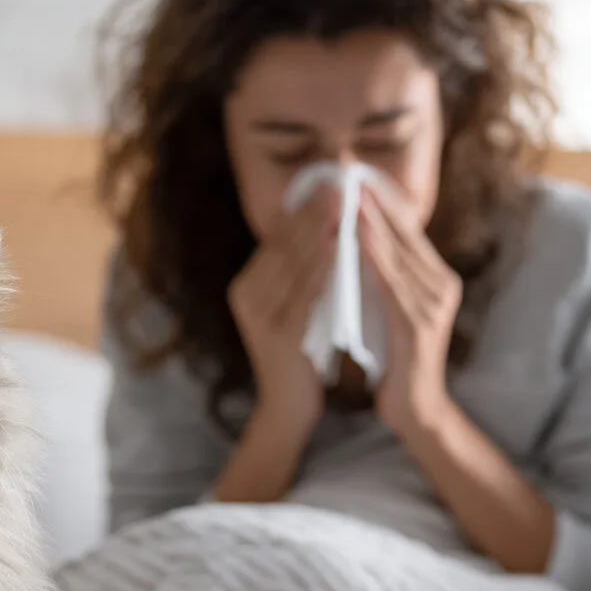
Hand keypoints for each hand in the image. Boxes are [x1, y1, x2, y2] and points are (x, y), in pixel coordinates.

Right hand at [229, 187, 338, 431]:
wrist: (289, 407)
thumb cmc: (301, 354)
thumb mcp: (294, 306)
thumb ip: (299, 272)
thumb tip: (324, 225)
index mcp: (247, 286)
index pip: (277, 239)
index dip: (303, 209)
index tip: (329, 182)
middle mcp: (246, 297)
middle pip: (284, 245)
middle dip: (313, 211)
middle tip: (339, 182)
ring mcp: (260, 316)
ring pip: (294, 264)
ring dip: (321, 231)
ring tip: (344, 204)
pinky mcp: (279, 335)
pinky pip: (306, 292)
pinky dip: (325, 266)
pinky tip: (343, 245)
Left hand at [358, 181, 461, 435]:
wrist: (415, 411)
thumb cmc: (395, 360)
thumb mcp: (388, 308)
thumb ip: (381, 278)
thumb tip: (354, 241)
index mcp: (433, 279)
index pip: (407, 229)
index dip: (381, 199)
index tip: (354, 172)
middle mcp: (440, 285)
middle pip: (406, 233)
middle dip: (375, 201)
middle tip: (349, 170)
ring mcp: (434, 305)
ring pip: (400, 255)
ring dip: (372, 224)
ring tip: (348, 196)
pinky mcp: (421, 326)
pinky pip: (394, 285)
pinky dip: (375, 259)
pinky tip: (356, 239)